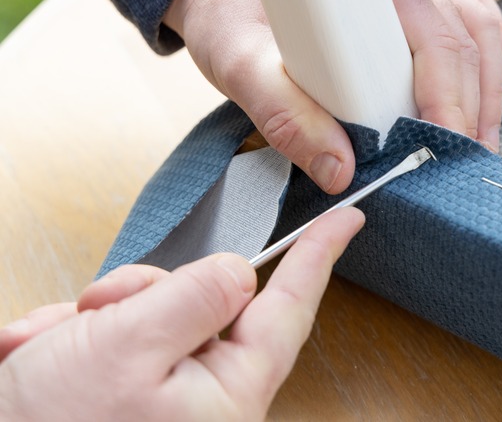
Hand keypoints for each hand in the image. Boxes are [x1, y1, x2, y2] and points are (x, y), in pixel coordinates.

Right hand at [0, 208, 364, 420]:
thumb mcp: (126, 349)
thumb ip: (192, 299)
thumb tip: (240, 271)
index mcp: (229, 388)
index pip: (290, 306)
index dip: (319, 256)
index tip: (345, 221)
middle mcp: (208, 392)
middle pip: (203, 297)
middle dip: (143, 292)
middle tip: (99, 312)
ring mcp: (171, 390)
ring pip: (154, 309)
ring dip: (99, 317)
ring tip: (58, 350)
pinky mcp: (137, 387)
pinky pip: (120, 331)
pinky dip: (78, 335)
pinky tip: (45, 356)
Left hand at [162, 0, 501, 193]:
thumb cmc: (233, 18)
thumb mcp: (242, 65)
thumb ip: (285, 117)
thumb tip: (339, 170)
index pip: (431, 38)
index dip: (448, 100)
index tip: (445, 149)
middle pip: (462, 38)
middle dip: (470, 108)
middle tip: (460, 163)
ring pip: (476, 30)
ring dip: (484, 91)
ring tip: (475, 143)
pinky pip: (470, 24)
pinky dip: (481, 68)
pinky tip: (474, 102)